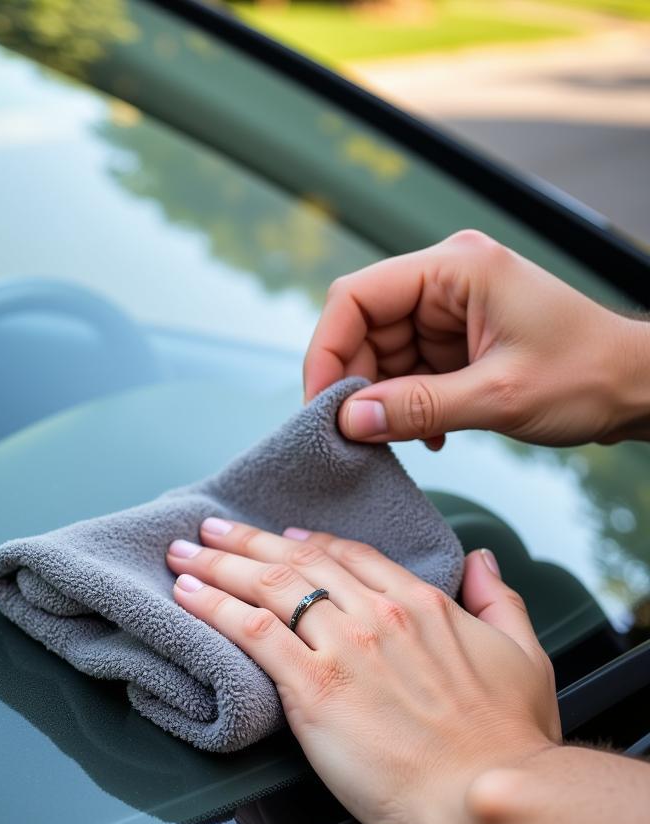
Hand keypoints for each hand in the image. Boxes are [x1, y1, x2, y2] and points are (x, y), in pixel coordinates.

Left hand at [165, 519, 561, 823]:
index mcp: (422, 604)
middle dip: (245, 540)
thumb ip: (498, 601)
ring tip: (182, 554)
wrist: (487, 799)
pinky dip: (213, 608)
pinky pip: (251, 632)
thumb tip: (482, 562)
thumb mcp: (524, 657)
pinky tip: (187, 595)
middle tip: (210, 528)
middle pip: (297, 562)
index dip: (308, 542)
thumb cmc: (508, 743)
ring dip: (217, 565)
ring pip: (267, 587)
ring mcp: (342, 647)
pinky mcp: (312, 688)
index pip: (350, 556)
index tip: (280, 537)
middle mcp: (377, 615)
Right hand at [304, 230, 649, 449]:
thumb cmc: (587, 375)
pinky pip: (406, 371)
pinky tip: (426, 434)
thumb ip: (417, 408)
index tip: (321, 405)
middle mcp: (446, 281)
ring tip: (399, 439)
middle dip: (354, 383)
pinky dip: (404, 405)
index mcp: (455, 268)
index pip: (356, 297)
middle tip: (353, 434)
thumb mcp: (497, 397)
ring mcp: (450, 310)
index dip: (328, 351)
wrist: (638, 388)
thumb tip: (348, 422)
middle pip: (363, 327)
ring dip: (381, 401)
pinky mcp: (455, 340)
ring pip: (380, 354)